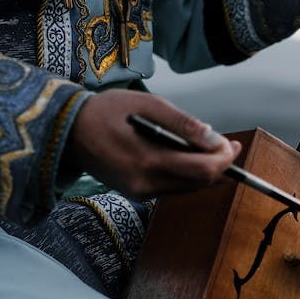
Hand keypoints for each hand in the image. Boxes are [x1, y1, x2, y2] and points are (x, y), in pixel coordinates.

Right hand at [67, 89, 240, 198]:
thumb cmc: (106, 111)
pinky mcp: (135, 193)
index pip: (202, 170)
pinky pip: (171, 187)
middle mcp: (145, 184)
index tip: (233, 144)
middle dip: (218, 165)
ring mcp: (139, 192)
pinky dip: (184, 173)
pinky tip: (183, 155)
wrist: (67, 130)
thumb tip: (213, 138)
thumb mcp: (147, 105)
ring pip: (187, 187)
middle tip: (226, 145)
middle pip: (199, 183)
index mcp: (148, 161)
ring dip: (202, 170)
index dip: (224, 158)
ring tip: (206, 147)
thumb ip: (183, 123)